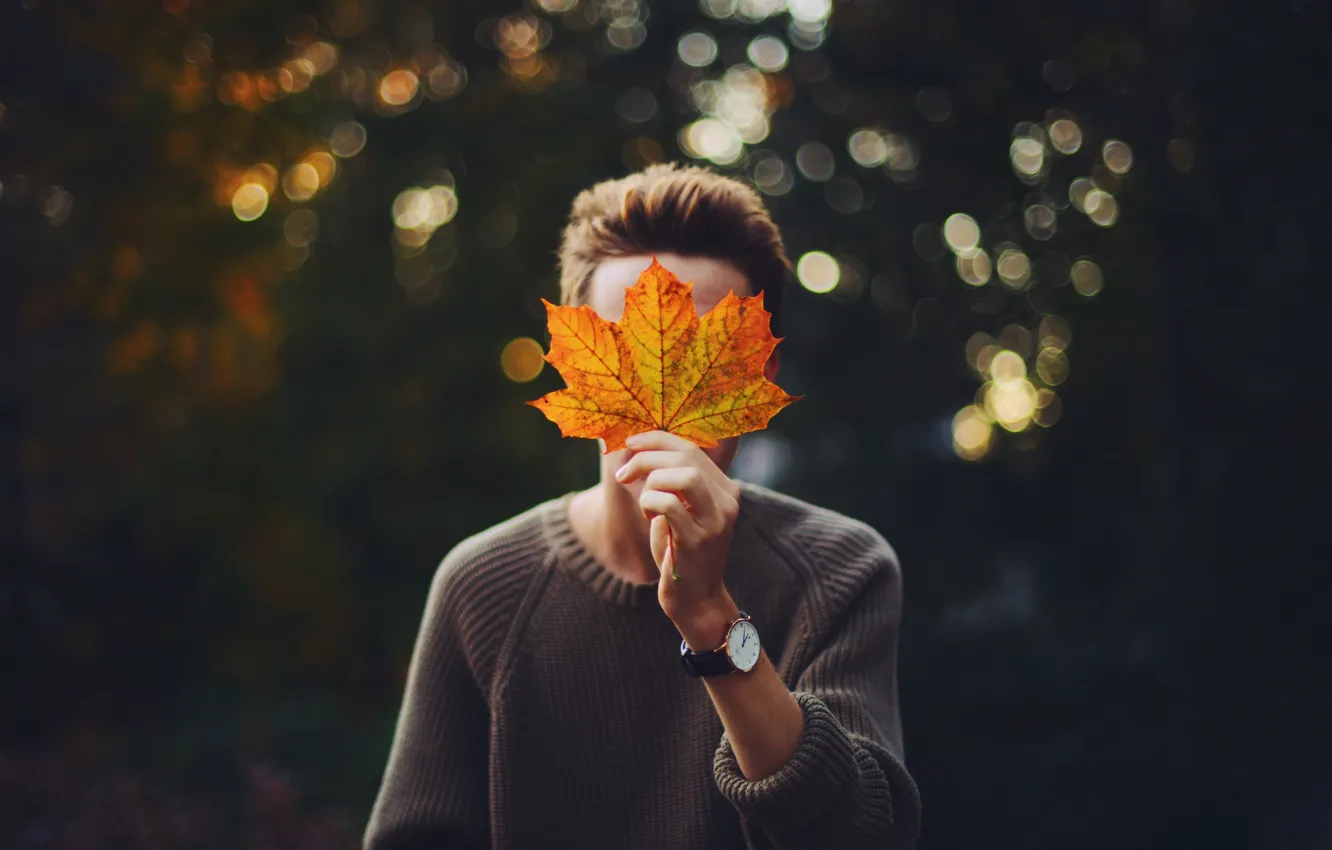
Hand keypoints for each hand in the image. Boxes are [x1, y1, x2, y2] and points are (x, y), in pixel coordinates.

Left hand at [615, 430, 740, 633]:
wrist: (695, 599)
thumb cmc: (679, 552)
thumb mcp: (678, 510)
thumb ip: (669, 480)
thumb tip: (636, 445)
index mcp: (725, 488)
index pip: (691, 448)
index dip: (656, 440)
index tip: (630, 444)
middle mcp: (727, 501)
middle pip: (686, 456)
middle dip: (646, 457)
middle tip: (623, 473)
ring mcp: (715, 521)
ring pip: (683, 476)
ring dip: (651, 481)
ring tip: (643, 500)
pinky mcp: (698, 541)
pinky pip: (668, 504)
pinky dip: (649, 503)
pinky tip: (648, 516)